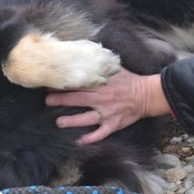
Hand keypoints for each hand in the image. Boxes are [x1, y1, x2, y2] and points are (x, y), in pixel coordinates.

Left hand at [45, 69, 169, 144]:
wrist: (146, 94)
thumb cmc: (128, 80)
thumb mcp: (115, 68)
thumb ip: (100, 63)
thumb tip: (85, 52)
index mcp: (101, 84)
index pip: (79, 83)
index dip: (64, 84)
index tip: (51, 84)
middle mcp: (102, 98)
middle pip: (78, 99)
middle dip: (61, 100)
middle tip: (48, 101)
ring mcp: (107, 113)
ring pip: (87, 118)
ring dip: (72, 121)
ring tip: (59, 122)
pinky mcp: (113, 124)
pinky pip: (101, 133)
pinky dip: (90, 138)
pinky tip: (79, 141)